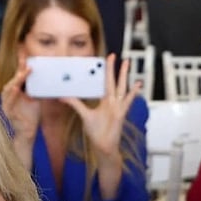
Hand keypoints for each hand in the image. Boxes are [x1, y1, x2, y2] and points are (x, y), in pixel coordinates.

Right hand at [1, 53, 42, 140]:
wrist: (28, 132)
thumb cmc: (31, 115)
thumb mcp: (36, 99)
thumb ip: (38, 88)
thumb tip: (48, 78)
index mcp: (16, 90)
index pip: (19, 75)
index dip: (21, 64)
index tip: (24, 53)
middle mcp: (10, 94)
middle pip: (14, 80)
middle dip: (20, 71)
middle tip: (27, 64)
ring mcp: (7, 102)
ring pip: (9, 89)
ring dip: (16, 81)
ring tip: (22, 74)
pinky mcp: (8, 111)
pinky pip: (9, 101)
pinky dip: (12, 95)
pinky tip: (16, 89)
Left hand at [62, 53, 141, 169]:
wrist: (103, 145)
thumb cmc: (97, 132)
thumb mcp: (84, 114)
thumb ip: (75, 104)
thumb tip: (63, 96)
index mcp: (105, 101)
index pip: (105, 83)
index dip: (105, 72)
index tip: (104, 60)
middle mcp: (113, 102)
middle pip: (114, 81)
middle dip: (114, 68)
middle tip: (114, 55)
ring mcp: (118, 106)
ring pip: (121, 87)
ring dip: (124, 75)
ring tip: (126, 63)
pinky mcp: (121, 113)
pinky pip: (127, 101)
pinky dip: (133, 93)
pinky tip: (137, 85)